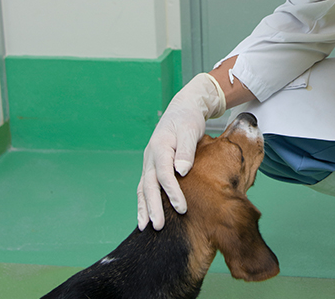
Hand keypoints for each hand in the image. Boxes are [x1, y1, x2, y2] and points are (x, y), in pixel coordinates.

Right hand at [137, 73, 225, 230]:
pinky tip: (145, 215)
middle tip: (157, 226)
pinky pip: (146, 186)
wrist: (183, 108)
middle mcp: (151, 156)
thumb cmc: (189, 119)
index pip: (164, 174)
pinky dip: (144, 201)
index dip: (172, 192)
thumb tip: (181, 171)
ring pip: (143, 187)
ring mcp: (149, 161)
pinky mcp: (153, 166)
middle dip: (152, 206)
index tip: (182, 208)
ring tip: (144, 227)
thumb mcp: (190, 130)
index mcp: (160, 146)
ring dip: (144, 207)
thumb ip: (186, 150)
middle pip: (149, 184)